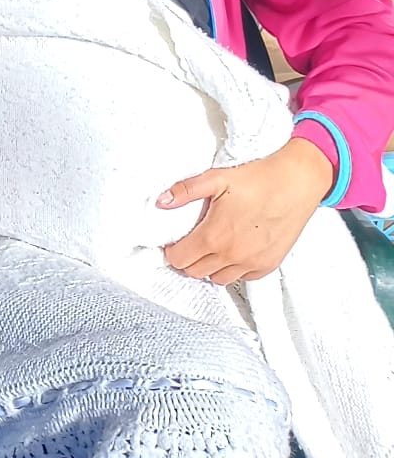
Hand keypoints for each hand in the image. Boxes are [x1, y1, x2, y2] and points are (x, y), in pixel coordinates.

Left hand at [159, 137, 334, 283]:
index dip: (171, 252)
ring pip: (219, 279)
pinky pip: (243, 278)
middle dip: (187, 260)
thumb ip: (185, 191)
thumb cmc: (258, 179)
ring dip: (209, 267)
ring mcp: (252, 263)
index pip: (181, 260)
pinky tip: (231, 252)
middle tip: (187, 244)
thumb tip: (161, 202)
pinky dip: (233, 270)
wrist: (297, 184)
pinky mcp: (269, 265)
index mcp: (214, 236)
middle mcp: (232, 255)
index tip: (171, 243)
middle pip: (196, 272)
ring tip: (208, 248)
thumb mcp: (215, 178)